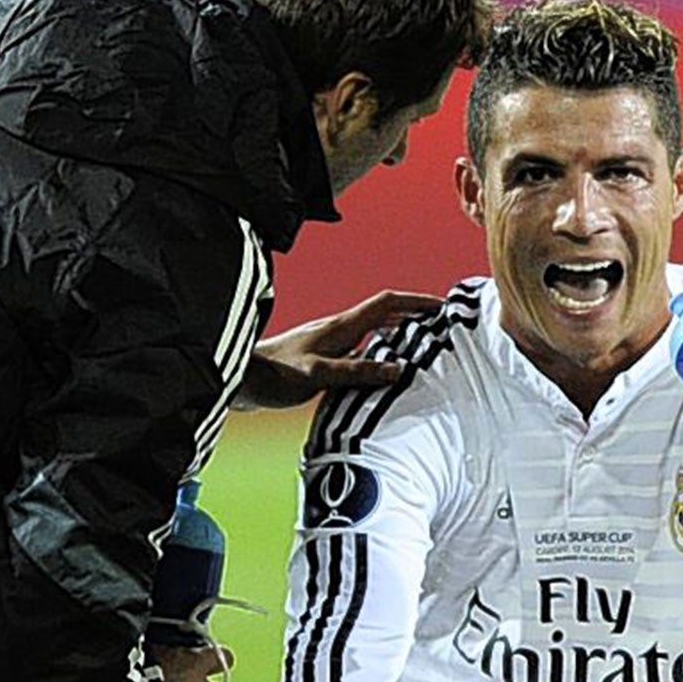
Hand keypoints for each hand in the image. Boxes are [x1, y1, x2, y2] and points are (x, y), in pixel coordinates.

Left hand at [234, 291, 441, 409]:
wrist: (241, 381)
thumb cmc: (273, 375)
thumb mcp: (318, 374)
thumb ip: (356, 371)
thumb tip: (397, 369)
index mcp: (340, 327)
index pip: (386, 303)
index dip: (415, 300)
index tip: (441, 305)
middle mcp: (338, 330)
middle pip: (384, 313)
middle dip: (413, 313)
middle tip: (440, 322)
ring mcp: (330, 343)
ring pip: (373, 330)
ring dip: (398, 330)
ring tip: (420, 341)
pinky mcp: (322, 358)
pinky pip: (361, 348)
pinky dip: (380, 350)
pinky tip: (381, 366)